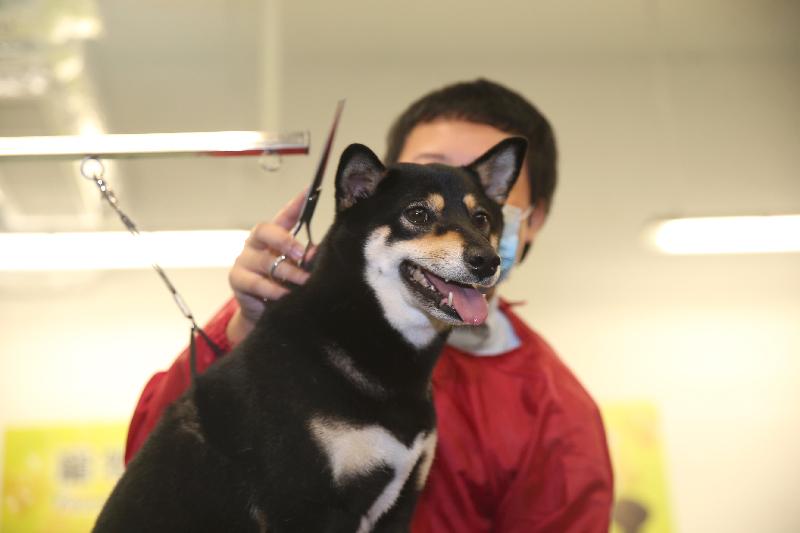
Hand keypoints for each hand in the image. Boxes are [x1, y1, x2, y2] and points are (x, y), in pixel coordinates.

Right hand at [226, 189, 316, 343]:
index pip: (283, 216)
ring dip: (288, 272)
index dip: (295, 204)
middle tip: (301, 253)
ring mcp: (244, 260)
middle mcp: (255, 243)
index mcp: (271, 236)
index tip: (309, 191)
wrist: (262, 313)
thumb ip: (305, 259)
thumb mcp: (297, 270)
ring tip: (304, 281)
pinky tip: (285, 295)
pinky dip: (273, 290)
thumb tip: (313, 252)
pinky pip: (256, 283)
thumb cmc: (283, 285)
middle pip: (264, 230)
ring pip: (265, 261)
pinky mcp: (237, 280)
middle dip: (284, 240)